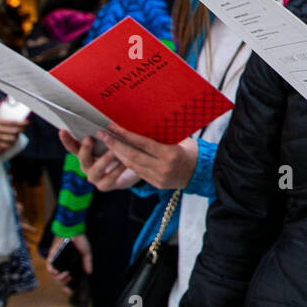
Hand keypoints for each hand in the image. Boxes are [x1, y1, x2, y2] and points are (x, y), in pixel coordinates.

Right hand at [0, 103, 25, 155]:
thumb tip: (5, 101)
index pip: (12, 122)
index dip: (22, 123)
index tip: (27, 122)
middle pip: (14, 131)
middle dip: (21, 130)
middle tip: (23, 128)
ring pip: (11, 139)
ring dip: (16, 137)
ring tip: (17, 134)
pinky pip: (6, 146)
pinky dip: (10, 144)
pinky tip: (11, 141)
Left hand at [45, 234, 91, 291]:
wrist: (72, 229)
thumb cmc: (79, 239)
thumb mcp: (86, 253)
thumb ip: (87, 263)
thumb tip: (89, 272)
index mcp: (70, 264)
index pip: (66, 277)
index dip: (66, 285)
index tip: (68, 290)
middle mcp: (62, 263)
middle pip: (58, 278)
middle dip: (63, 283)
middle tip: (69, 279)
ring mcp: (56, 260)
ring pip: (53, 275)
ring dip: (58, 278)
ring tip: (65, 275)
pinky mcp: (51, 256)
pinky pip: (49, 266)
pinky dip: (52, 271)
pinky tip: (57, 272)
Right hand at [58, 128, 141, 191]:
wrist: (130, 170)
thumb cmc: (118, 151)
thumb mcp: (113, 142)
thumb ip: (108, 135)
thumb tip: (109, 125)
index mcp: (84, 153)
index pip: (72, 146)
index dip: (66, 140)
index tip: (62, 130)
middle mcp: (86, 165)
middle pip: (82, 158)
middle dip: (85, 149)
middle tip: (89, 139)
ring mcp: (93, 177)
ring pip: (95, 170)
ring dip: (104, 160)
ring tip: (112, 152)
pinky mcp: (104, 185)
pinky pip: (109, 179)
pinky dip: (117, 170)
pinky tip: (124, 163)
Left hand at [74, 123, 196, 190]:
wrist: (203, 172)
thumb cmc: (191, 150)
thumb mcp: (180, 139)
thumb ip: (162, 135)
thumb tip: (143, 122)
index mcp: (170, 154)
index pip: (143, 144)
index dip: (126, 135)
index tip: (113, 127)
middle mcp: (163, 168)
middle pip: (133, 156)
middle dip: (115, 145)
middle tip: (103, 135)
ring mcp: (159, 178)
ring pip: (132, 165)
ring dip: (118, 154)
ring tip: (108, 143)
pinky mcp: (157, 184)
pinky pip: (138, 172)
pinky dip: (127, 163)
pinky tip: (120, 155)